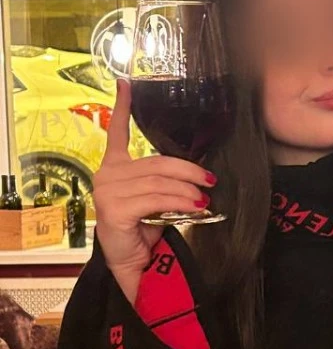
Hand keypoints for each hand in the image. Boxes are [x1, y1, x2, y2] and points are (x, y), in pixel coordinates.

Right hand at [94, 80, 215, 301]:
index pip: (116, 133)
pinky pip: (156, 198)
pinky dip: (180, 202)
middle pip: (156, 162)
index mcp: (114, 168)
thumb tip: (198, 171)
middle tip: (210, 180)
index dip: (122, 107)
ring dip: (188, 189)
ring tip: (205, 198)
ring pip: (159, 180)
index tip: (126, 83)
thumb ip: (164, 180)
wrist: (135, 265)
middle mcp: (106, 175)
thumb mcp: (156, 199)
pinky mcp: (115, 209)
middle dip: (188, 170)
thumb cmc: (146, 231)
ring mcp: (108, 191)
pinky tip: (194, 207)